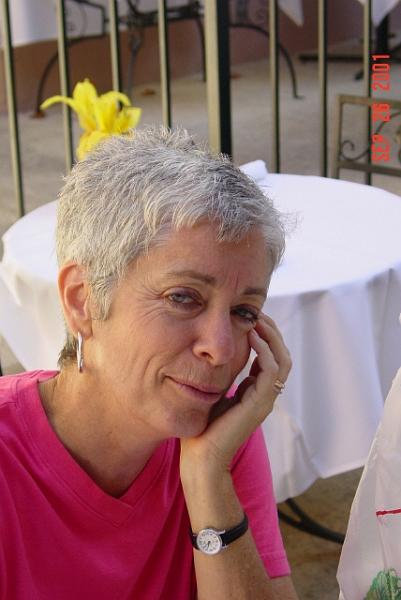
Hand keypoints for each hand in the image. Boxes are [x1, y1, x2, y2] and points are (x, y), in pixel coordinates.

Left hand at [180, 313, 291, 475]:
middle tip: (257, 311)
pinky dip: (265, 349)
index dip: (263, 335)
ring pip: (283, 359)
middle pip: (281, 355)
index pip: (269, 357)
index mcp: (253, 392)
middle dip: (272, 331)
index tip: (249, 316)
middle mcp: (264, 394)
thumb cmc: (200, 429)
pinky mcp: (260, 404)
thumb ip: (216, 377)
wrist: (201, 459)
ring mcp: (265, 400)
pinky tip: (252, 335)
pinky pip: (272, 370)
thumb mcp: (209, 394)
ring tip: (258, 318)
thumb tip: (207, 355)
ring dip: (272, 336)